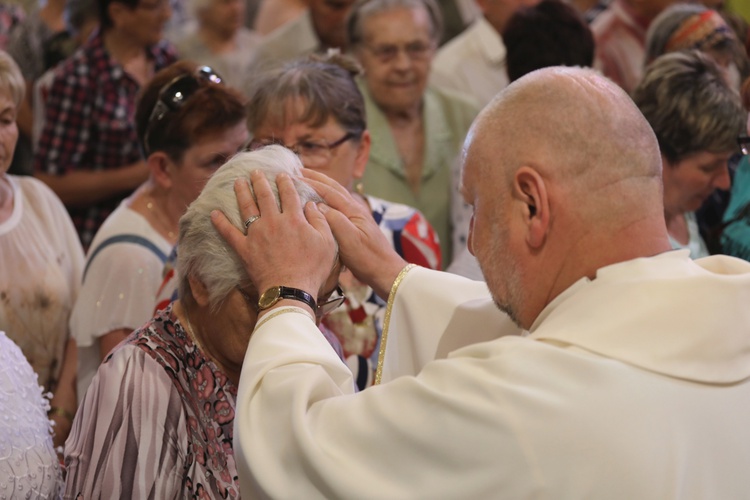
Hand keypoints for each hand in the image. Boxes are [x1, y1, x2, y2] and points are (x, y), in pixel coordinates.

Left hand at [211, 170, 336, 299]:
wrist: (290, 290)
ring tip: (238, 181)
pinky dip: (220, 223)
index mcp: (294, 218)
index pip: (289, 193)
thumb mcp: (327, 243)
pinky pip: (229, 233)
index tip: (282, 174)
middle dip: (260, 180)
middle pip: (264, 195)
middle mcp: (273, 221)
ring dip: (241, 192)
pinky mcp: (244, 248)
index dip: (285, 181)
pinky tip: (213, 213)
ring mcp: (256, 234)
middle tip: (255, 171)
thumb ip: (320, 221)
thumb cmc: (312, 269)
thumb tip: (312, 204)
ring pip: (246, 207)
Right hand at [302, 169, 406, 298]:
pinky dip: (326, 199)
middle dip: (316, 178)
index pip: (328, 191)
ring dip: (321, 186)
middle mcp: (355, 209)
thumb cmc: (367, 258)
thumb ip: (334, 220)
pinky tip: (320, 203)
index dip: (310, 182)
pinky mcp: (355, 226)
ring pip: (336, 195)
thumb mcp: (349, 240)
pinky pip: (337, 206)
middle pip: (333, 188)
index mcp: (353, 210)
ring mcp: (356, 217)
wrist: (385, 272)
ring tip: (307, 180)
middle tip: (298, 170)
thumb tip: (317, 205)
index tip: (293, 176)